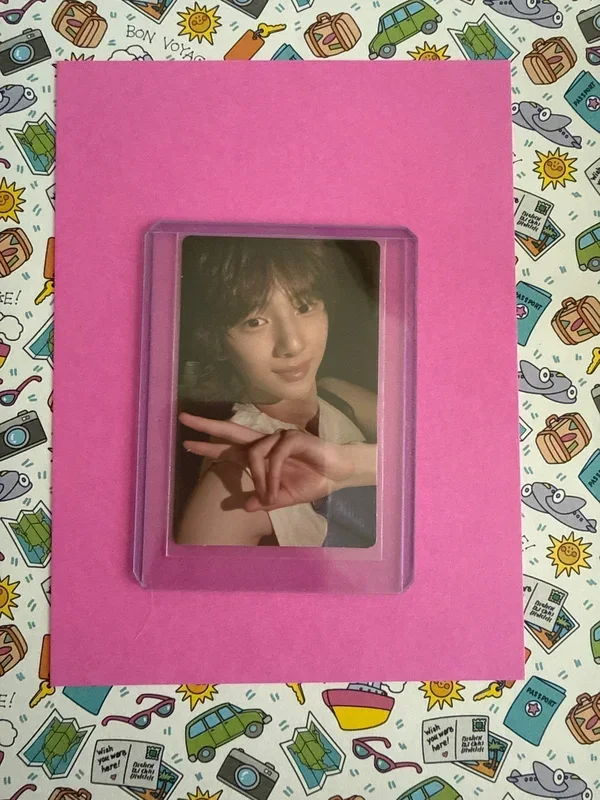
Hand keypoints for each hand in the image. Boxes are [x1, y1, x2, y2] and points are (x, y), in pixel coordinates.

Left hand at [180, 412, 375, 511]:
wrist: (338, 475)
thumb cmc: (312, 481)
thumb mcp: (284, 497)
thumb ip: (266, 500)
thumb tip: (247, 507)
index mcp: (260, 455)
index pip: (228, 448)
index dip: (208, 446)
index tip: (186, 443)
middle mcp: (265, 442)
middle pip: (231, 430)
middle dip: (207, 425)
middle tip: (183, 418)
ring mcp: (278, 438)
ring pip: (254, 453)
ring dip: (259, 478)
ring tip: (269, 496)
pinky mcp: (293, 438)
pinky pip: (275, 457)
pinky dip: (273, 475)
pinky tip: (277, 490)